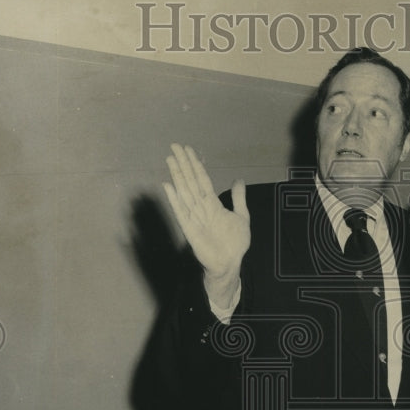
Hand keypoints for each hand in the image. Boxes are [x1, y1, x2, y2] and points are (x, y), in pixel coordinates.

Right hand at [164, 144, 249, 307]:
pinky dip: (174, 199)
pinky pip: (181, 212)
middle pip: (190, 181)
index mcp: (212, 204)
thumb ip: (238, 198)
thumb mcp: (242, 216)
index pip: (201, 179)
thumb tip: (239, 180)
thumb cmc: (234, 243)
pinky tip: (167, 186)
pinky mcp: (190, 230)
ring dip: (177, 175)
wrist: (230, 263)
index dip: (195, 164)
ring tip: (170, 159)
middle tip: (174, 146)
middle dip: (183, 163)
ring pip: (184, 192)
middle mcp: (201, 207)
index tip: (187, 149)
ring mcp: (194, 217)